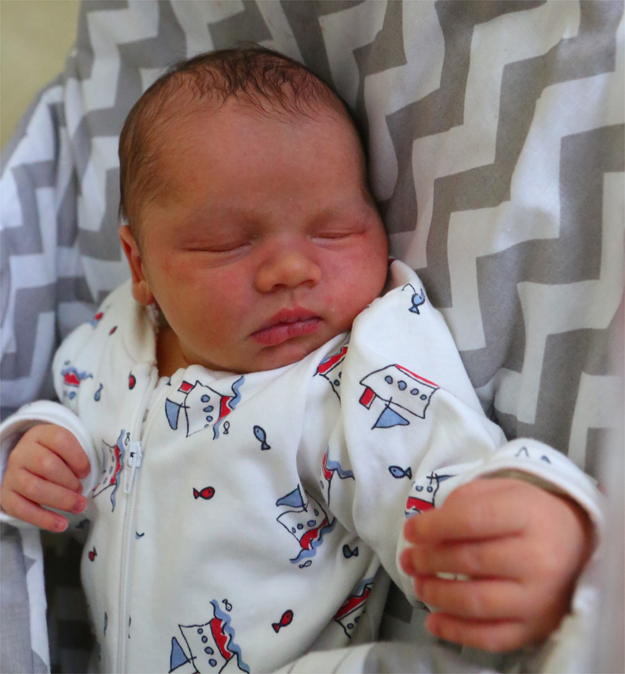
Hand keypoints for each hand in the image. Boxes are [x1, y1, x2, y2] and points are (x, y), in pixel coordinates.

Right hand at [0, 424, 89, 531]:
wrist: (25, 465)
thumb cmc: (54, 456)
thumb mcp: (65, 448)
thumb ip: (76, 458)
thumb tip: (86, 477)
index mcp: (40, 435)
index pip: (60, 439)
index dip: (77, 457)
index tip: (86, 472)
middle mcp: (22, 452)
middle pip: (46, 464)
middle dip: (69, 481)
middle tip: (81, 491)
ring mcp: (11, 474)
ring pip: (34, 488)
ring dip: (61, 500)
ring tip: (78, 506)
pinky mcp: (6, 495)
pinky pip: (21, 509)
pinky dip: (43, 519)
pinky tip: (61, 524)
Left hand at [400, 477, 592, 651]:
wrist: (577, 542)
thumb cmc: (528, 512)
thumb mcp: (499, 491)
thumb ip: (463, 503)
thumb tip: (424, 530)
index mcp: (527, 515)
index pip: (471, 520)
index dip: (433, 527)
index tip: (410, 530)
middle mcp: (537, 558)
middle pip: (470, 561)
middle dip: (429, 559)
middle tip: (409, 557)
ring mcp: (539, 598)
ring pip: (477, 602)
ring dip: (437, 594)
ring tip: (418, 582)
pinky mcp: (537, 628)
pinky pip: (492, 637)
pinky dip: (457, 631)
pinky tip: (433, 621)